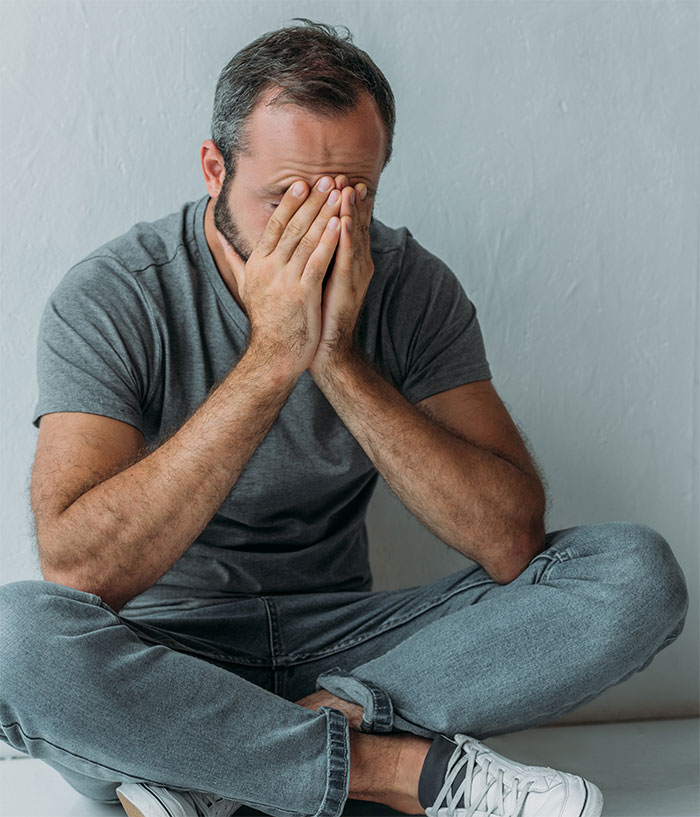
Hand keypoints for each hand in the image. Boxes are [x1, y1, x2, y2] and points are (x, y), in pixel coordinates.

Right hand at [215, 176, 341, 378]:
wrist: (274, 355)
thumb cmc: (266, 321)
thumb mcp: (245, 287)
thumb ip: (235, 261)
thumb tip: (218, 239)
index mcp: (257, 264)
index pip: (274, 226)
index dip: (289, 203)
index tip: (302, 183)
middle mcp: (269, 268)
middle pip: (292, 227)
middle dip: (312, 201)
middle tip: (327, 178)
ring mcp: (285, 280)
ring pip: (307, 239)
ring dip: (325, 213)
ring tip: (338, 193)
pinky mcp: (302, 293)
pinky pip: (318, 260)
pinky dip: (329, 240)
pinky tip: (341, 223)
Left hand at [309, 176, 373, 380]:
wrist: (325, 346)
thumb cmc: (316, 313)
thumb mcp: (311, 278)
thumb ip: (307, 256)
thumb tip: (293, 238)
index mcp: (344, 260)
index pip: (345, 224)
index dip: (341, 202)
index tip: (335, 180)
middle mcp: (354, 264)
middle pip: (354, 225)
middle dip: (348, 200)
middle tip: (344, 176)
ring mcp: (354, 275)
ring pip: (354, 237)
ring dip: (351, 211)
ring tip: (347, 188)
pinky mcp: (348, 286)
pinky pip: (349, 258)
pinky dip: (349, 238)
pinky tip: (345, 221)